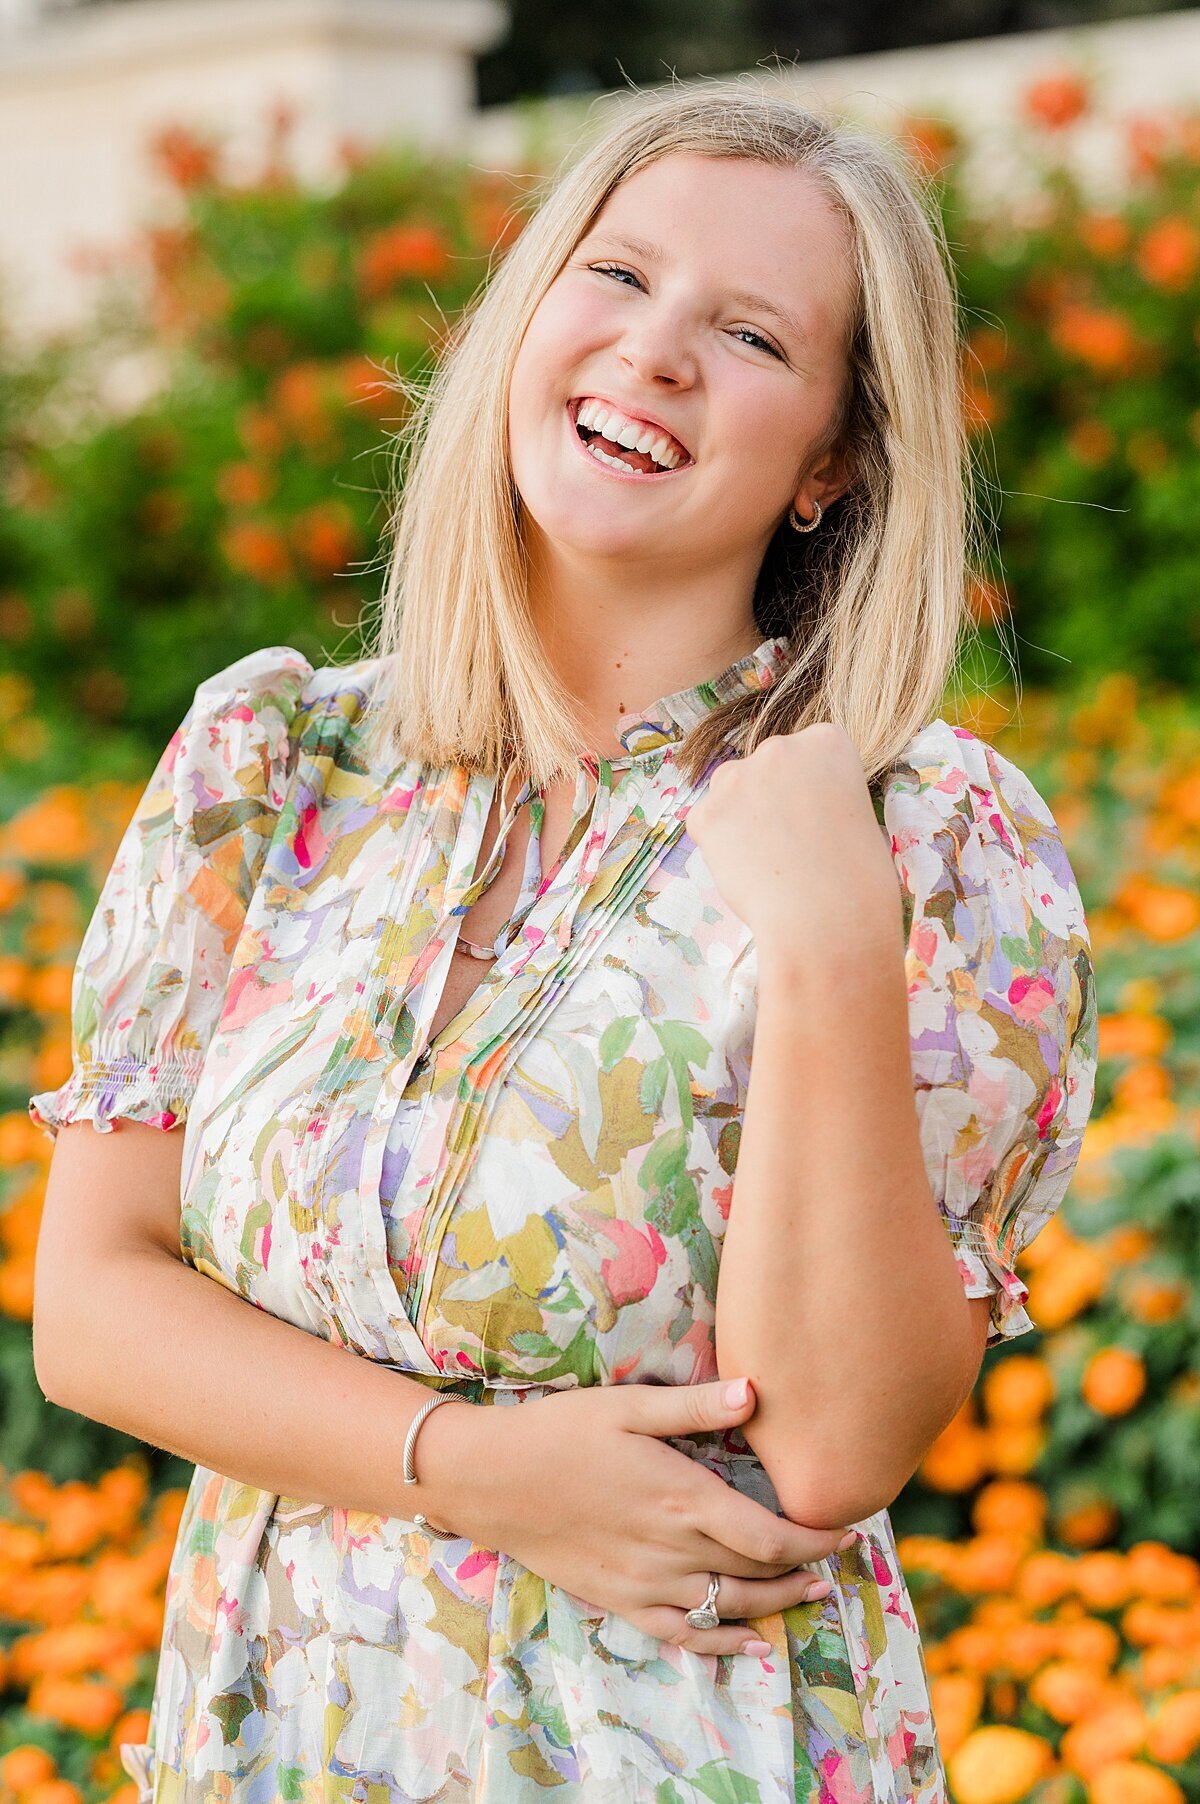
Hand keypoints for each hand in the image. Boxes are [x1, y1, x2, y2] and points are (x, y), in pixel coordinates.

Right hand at [440, 1377, 855, 1658]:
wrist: (491, 1480)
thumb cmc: (560, 1431)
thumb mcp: (627, 1405)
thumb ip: (694, 1406)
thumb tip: (755, 1393)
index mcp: (681, 1496)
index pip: (769, 1534)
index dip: (815, 1539)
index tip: (844, 1529)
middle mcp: (671, 1548)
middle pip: (758, 1573)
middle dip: (806, 1568)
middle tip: (839, 1557)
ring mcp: (645, 1582)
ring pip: (730, 1608)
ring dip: (777, 1604)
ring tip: (811, 1592)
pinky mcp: (621, 1601)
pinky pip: (683, 1635)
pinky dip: (722, 1643)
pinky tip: (749, 1641)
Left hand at [686, 723, 898, 963]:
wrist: (827, 920)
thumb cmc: (859, 878)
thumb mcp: (857, 813)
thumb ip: (822, 793)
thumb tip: (791, 805)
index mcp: (827, 741)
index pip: (810, 751)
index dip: (812, 790)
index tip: (818, 816)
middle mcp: (779, 748)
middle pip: (767, 766)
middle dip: (773, 796)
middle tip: (790, 842)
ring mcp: (737, 778)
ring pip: (732, 789)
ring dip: (742, 814)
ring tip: (768, 858)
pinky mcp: (705, 813)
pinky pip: (707, 823)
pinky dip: (720, 845)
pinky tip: (747, 869)